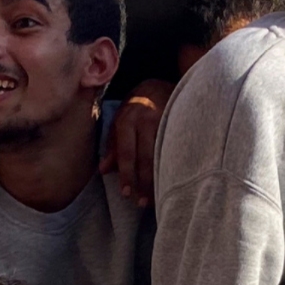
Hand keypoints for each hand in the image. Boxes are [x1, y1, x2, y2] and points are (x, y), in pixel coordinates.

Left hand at [100, 81, 171, 203]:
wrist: (161, 82)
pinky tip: (175, 177)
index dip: (127, 174)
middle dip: (144, 181)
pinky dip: (174, 162)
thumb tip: (103, 171)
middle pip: (145, 156)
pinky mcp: (181, 119)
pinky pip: (176, 145)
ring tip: (158, 195)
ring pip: (162, 152)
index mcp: (126, 120)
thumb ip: (113, 144)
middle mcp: (145, 119)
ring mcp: (165, 118)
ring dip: (160, 176)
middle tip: (142, 202)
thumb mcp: (120, 121)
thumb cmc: (135, 106)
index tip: (127, 194)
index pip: (126, 153)